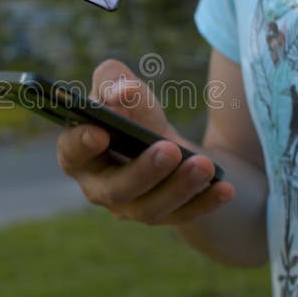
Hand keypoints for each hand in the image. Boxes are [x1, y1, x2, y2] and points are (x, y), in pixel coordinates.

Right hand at [56, 59, 234, 224]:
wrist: (161, 141)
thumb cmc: (131, 112)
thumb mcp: (122, 87)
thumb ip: (114, 80)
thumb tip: (122, 93)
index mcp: (79, 154)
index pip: (72, 153)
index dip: (82, 144)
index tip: (101, 131)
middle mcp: (100, 187)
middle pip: (116, 189)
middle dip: (143, 171)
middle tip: (168, 149)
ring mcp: (131, 207)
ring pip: (151, 207)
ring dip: (179, 187)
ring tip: (204, 165)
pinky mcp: (164, 215)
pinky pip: (184, 215)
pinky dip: (205, 203)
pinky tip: (225, 187)